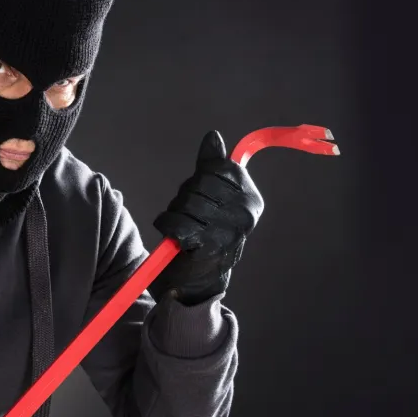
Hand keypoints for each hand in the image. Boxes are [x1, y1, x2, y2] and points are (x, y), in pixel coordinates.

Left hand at [149, 130, 263, 305]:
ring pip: (185, 203)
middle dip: (185, 198)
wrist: (196, 279)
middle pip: (198, 184)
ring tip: (184, 229)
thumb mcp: (211, 195)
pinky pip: (176, 224)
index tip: (204, 198)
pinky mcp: (208, 249)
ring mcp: (228, 232)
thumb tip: (213, 137)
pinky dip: (168, 227)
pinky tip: (175, 238)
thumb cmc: (203, 232)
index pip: (216, 167)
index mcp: (250, 198)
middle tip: (191, 217)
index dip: (200, 179)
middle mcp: (245, 214)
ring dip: (175, 214)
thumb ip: (212, 167)